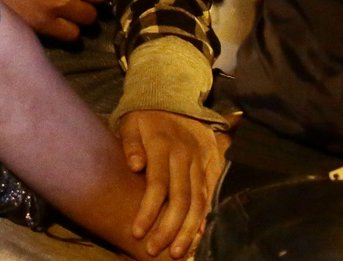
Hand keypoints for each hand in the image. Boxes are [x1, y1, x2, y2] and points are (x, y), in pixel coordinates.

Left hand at [119, 110, 229, 258]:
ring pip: (198, 201)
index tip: (137, 232)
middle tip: (155, 250)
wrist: (176, 97)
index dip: (148, 211)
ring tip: (176, 252)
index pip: (157, 184)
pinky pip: (209, 196)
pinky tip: (195, 236)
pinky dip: (203, 218)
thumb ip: (131, 143)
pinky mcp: (212, 166)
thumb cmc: (145, 115)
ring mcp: (201, 162)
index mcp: (164, 145)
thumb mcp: (131, 121)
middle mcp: (186, 156)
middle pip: (180, 199)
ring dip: (188, 230)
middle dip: (168, 228)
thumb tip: (134, 165)